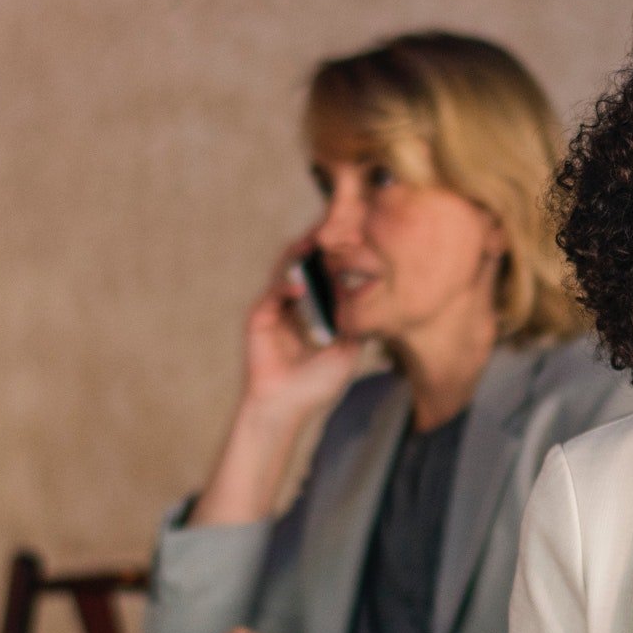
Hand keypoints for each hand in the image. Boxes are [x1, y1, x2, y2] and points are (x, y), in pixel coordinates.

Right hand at [238, 232, 367, 423]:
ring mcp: (277, 308)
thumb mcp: (347, 353)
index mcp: (316, 310)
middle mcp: (295, 304)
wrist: (286, 408)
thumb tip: (372, 299)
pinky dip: (285, 287)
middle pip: (306, 265)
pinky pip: (273, 294)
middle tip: (332, 225)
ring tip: (315, 242)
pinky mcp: (260, 316)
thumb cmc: (316, 385)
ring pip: (287, 272)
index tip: (354, 240)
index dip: (337, 258)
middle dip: (318, 246)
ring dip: (300, 256)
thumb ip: (356, 325)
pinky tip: (300, 287)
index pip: (326, 275)